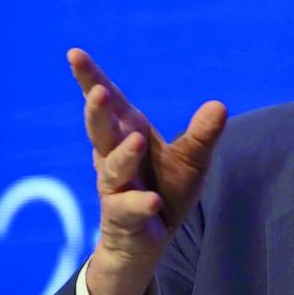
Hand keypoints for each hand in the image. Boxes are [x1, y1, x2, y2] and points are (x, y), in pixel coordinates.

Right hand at [68, 48, 226, 294]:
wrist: (149, 240)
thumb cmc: (165, 188)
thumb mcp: (190, 160)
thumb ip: (202, 135)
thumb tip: (219, 105)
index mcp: (127, 135)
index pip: (108, 104)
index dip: (90, 79)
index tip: (74, 53)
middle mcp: (114, 158)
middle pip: (101, 132)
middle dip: (97, 112)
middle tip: (98, 92)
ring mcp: (115, 189)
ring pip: (112, 169)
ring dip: (123, 155)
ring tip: (137, 140)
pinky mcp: (123, 219)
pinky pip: (129, 209)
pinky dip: (140, 204)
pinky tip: (153, 201)